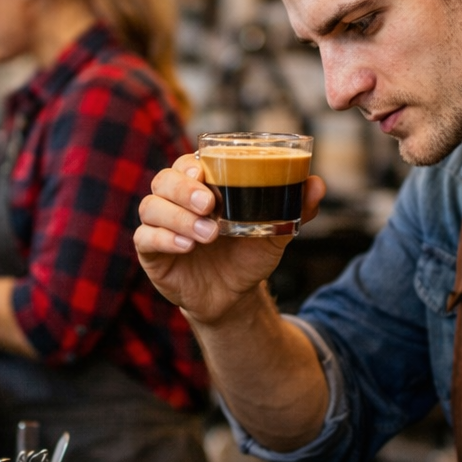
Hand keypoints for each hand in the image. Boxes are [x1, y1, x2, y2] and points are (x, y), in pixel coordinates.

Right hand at [134, 154, 325, 324]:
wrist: (234, 297)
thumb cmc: (248, 254)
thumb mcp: (275, 231)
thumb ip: (295, 207)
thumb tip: (316, 184)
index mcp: (201, 186)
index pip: (185, 164)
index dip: (189, 165)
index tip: (203, 171)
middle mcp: (175, 202)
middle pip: (163, 180)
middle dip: (183, 189)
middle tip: (209, 204)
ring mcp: (160, 226)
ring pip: (151, 207)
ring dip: (178, 217)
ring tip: (208, 234)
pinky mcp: (151, 253)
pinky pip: (144, 239)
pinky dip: (163, 239)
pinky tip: (186, 247)